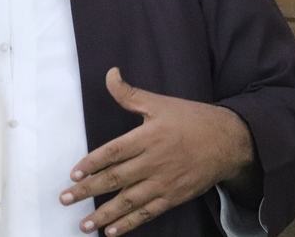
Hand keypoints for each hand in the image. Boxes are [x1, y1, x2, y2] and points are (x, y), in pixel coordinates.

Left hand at [59, 68, 255, 235]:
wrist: (229, 142)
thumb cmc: (192, 119)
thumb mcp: (160, 103)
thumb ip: (129, 93)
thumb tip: (110, 74)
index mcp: (148, 137)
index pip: (113, 152)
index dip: (92, 163)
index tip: (74, 174)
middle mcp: (154, 162)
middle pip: (115, 179)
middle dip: (88, 190)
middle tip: (65, 198)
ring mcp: (163, 182)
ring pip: (128, 201)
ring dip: (104, 214)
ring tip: (83, 223)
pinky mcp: (173, 197)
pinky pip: (147, 213)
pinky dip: (129, 224)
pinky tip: (111, 231)